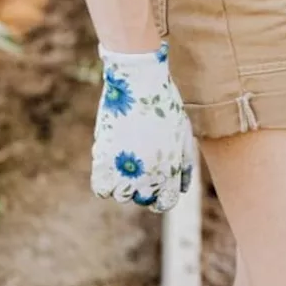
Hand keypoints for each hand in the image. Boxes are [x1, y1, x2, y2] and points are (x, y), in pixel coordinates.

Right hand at [91, 42, 194, 212]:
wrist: (139, 83)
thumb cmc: (164, 105)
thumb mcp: (183, 134)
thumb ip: (184, 164)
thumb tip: (183, 187)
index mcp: (171, 170)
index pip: (165, 203)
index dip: (161, 197)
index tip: (157, 186)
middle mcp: (149, 175)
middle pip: (144, 200)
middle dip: (143, 189)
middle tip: (140, 168)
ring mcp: (125, 169)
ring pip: (121, 196)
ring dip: (123, 185)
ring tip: (126, 163)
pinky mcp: (103, 160)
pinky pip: (101, 188)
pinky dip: (105, 182)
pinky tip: (110, 165)